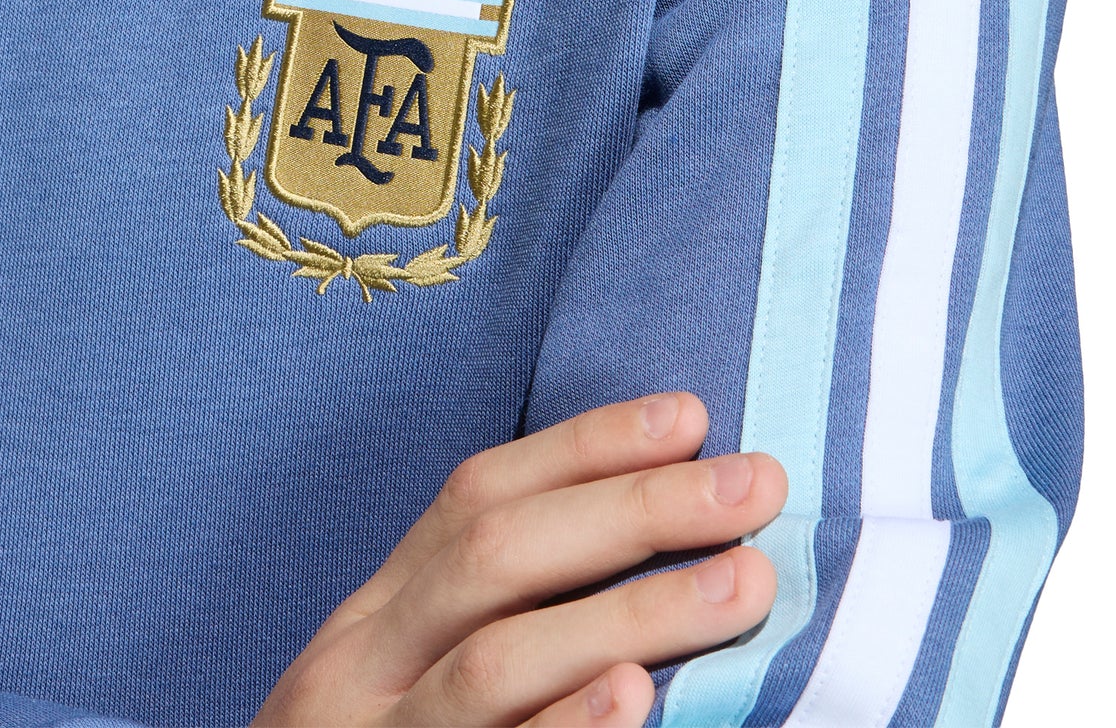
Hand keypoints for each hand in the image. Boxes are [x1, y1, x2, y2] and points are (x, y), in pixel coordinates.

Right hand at [252, 393, 784, 727]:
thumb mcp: (404, 679)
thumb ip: (491, 617)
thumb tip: (641, 530)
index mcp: (374, 618)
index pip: (473, 497)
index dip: (583, 448)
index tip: (691, 417)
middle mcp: (362, 668)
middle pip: (492, 558)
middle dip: (630, 510)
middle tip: (753, 486)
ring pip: (496, 662)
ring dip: (630, 612)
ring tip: (745, 584)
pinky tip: (634, 698)